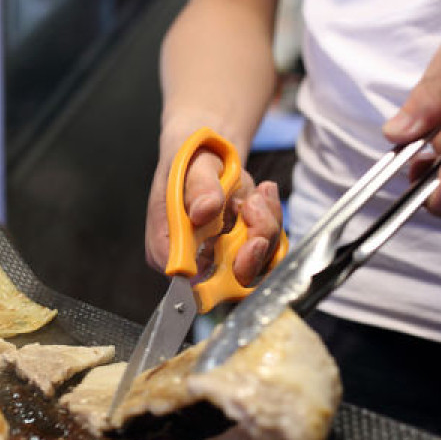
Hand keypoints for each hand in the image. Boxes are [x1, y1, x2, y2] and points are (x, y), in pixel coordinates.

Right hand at [145, 122, 282, 285]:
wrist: (205, 157)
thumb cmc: (189, 163)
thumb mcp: (190, 166)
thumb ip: (198, 188)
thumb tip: (203, 212)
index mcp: (168, 249)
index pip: (194, 283)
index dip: (225, 272)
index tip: (249, 241)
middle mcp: (194, 262)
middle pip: (233, 279)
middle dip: (255, 244)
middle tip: (252, 207)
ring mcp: (221, 259)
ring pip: (259, 264)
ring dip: (265, 225)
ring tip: (254, 195)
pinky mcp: (243, 252)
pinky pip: (271, 250)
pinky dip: (273, 221)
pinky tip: (262, 197)